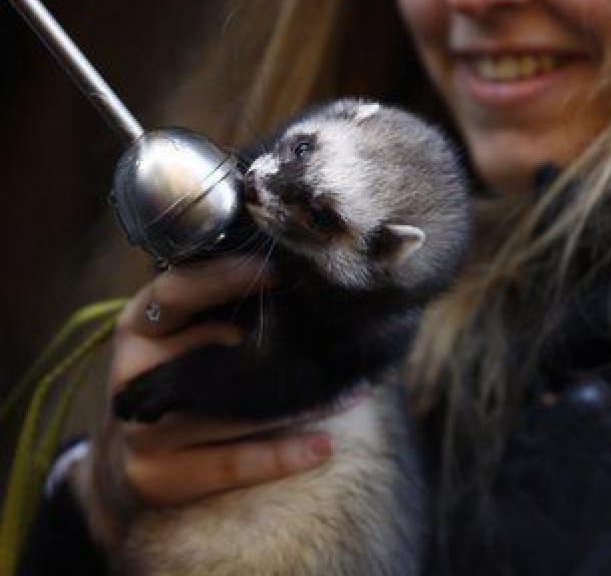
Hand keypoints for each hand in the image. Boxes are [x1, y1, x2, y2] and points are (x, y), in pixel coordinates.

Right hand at [72, 255, 332, 549]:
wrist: (125, 455)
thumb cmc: (174, 369)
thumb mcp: (180, 327)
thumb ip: (217, 302)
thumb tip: (291, 269)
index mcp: (139, 323)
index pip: (178, 291)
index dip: (227, 277)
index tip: (281, 270)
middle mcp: (133, 373)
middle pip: (213, 356)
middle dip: (280, 346)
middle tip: (338, 334)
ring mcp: (140, 430)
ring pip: (231, 412)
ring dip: (298, 403)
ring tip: (349, 390)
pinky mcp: (155, 478)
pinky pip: (230, 464)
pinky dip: (281, 456)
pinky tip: (323, 445)